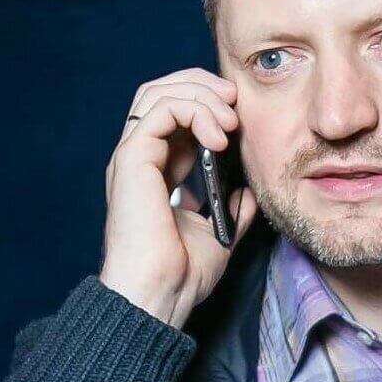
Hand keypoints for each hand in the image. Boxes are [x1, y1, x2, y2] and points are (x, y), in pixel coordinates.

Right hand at [100, 68, 256, 326]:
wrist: (160, 297)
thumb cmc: (181, 275)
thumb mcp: (219, 233)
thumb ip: (232, 208)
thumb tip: (249, 192)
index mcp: (156, 171)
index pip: (174, 112)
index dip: (207, 103)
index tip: (239, 118)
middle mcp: (140, 158)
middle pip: (161, 90)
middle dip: (202, 85)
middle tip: (235, 101)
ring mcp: (133, 157)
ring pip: (158, 92)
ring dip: (201, 94)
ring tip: (230, 119)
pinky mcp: (132, 160)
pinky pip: (160, 110)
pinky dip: (194, 111)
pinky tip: (218, 136)